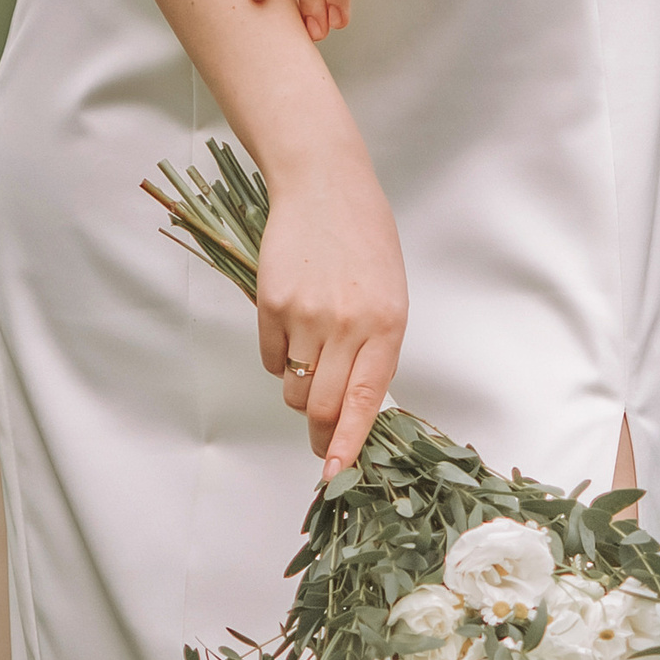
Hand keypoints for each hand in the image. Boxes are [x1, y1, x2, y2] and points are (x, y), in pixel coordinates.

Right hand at [255, 151, 408, 467]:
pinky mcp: (271, 303)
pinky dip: (278, 358)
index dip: (349, 443)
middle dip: (319, 432)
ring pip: (293, 387)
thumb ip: (377, 348)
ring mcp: (305, 313)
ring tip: (311, 357)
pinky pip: (270, 357)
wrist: (324, 184)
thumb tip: (358, 406)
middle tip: (321, 439)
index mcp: (386, 323)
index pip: (365, 400)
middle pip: (321, 405)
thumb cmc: (364, 239)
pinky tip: (291, 327)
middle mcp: (347, 322)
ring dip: (299, 389)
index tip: (338, 474)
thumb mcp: (389, 293)